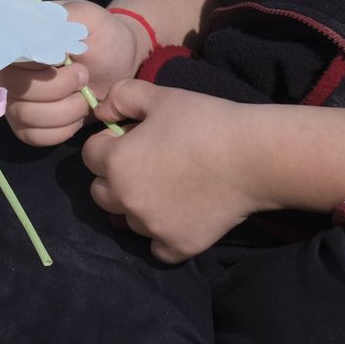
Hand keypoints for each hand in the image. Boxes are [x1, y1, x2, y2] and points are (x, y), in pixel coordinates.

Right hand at [0, 1, 149, 145]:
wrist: (119, 62)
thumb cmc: (102, 36)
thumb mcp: (87, 18)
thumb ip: (60, 18)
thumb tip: (30, 30)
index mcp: (18, 43)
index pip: (12, 59)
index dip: (42, 64)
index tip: (67, 58)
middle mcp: (10, 73)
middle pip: (19, 90)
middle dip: (60, 87)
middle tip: (84, 75)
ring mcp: (16, 102)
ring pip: (27, 116)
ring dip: (66, 110)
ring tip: (85, 96)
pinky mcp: (28, 127)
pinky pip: (35, 137)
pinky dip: (63, 129)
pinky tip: (77, 114)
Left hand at [82, 81, 266, 262]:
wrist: (254, 157)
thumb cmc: (206, 121)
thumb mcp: (160, 96)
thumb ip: (120, 97)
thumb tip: (100, 112)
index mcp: (117, 162)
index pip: (90, 155)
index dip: (108, 143)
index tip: (132, 138)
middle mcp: (126, 199)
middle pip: (100, 192)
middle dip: (114, 178)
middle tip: (147, 165)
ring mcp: (150, 227)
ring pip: (127, 220)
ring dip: (138, 206)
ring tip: (167, 188)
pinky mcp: (176, 246)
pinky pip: (156, 247)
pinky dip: (163, 235)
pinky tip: (180, 215)